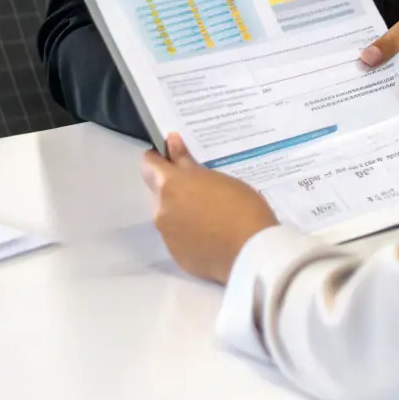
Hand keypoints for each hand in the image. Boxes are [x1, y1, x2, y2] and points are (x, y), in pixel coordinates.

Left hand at [141, 133, 277, 283]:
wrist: (250, 253)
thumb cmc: (240, 206)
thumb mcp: (218, 178)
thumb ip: (189, 163)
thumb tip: (171, 143)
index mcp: (171, 186)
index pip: (149, 165)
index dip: (158, 158)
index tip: (172, 155)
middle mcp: (162, 210)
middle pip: (160, 191)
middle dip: (175, 186)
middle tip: (202, 186)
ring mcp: (168, 236)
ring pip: (169, 215)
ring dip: (182, 209)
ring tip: (211, 213)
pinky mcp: (177, 256)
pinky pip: (178, 236)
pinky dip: (189, 231)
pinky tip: (211, 233)